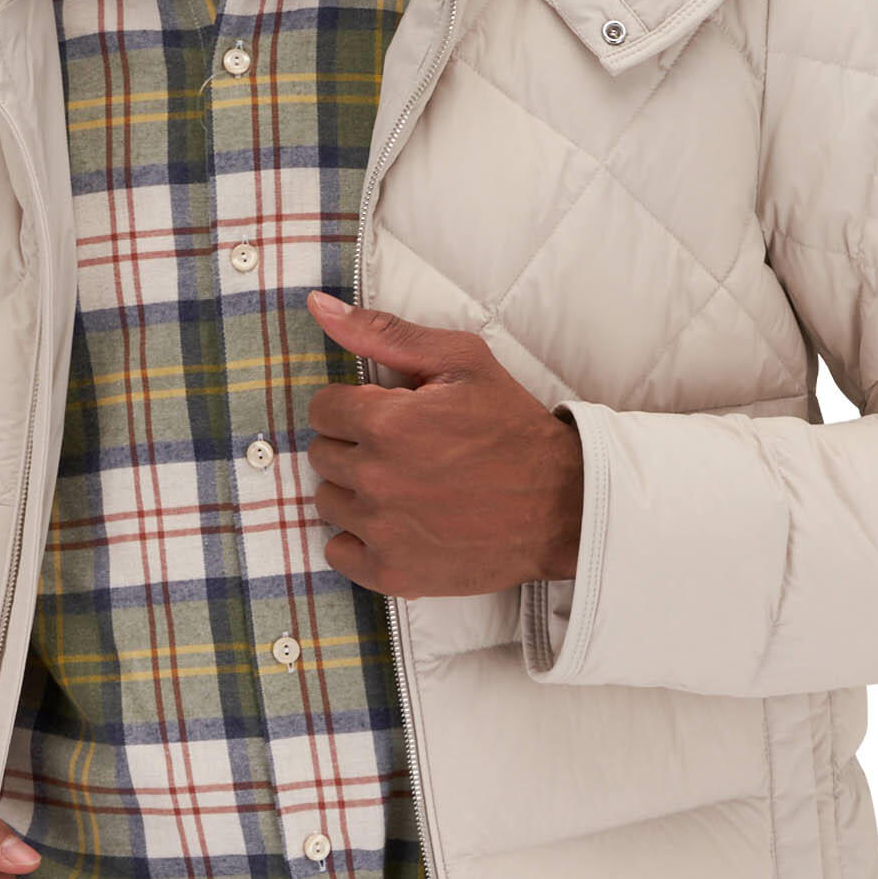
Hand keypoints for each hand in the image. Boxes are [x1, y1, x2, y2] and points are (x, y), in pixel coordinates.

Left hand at [304, 293, 583, 596]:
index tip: (387, 416)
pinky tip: (394, 525)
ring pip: (327, 503)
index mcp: (385, 422)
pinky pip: (338, 553)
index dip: (353, 408)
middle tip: (403, 452)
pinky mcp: (392, 573)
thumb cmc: (511, 426)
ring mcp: (382, 531)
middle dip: (355, 448)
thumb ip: (383, 333)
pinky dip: (358, 540)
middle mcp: (376, 479)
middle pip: (323, 456)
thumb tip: (318, 305)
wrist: (559, 504)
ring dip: (354, 493)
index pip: (322, 410)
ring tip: (401, 487)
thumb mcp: (460, 360)